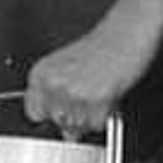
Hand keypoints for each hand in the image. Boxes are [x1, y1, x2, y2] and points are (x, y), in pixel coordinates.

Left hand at [23, 16, 160, 139]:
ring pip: (79, 126)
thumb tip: (64, 132)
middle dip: (76, 116)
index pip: (34, 113)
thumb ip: (56, 96)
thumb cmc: (101, 46)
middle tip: (89, 97)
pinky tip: (109, 96)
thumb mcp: (66, 67)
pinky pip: (97, 124)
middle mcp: (53, 84)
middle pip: (59, 122)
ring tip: (100, 93)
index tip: (64, 110)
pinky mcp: (97, 99)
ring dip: (91, 116)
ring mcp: (74, 93)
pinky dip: (105, 116)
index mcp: (40, 74)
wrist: (128, 31)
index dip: (52, 114)